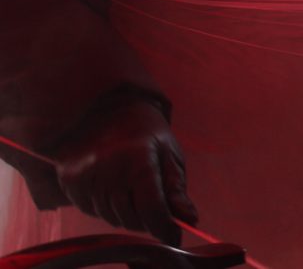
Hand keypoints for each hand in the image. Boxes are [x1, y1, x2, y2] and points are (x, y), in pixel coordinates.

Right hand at [52, 100, 198, 245]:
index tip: (174, 235)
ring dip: (125, 213)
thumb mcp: (170, 155)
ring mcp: (86, 174)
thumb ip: (177, 190)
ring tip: (132, 190)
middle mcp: (110, 167)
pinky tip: (112, 187)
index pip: (152, 208)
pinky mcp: (69, 179)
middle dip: (147, 219)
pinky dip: (104, 207)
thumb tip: (190, 219)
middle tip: (154, 207)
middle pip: (130, 217)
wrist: (110, 110)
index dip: (164, 227)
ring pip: (110, 217)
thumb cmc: (148, 134)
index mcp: (140, 159)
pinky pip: (90, 210)